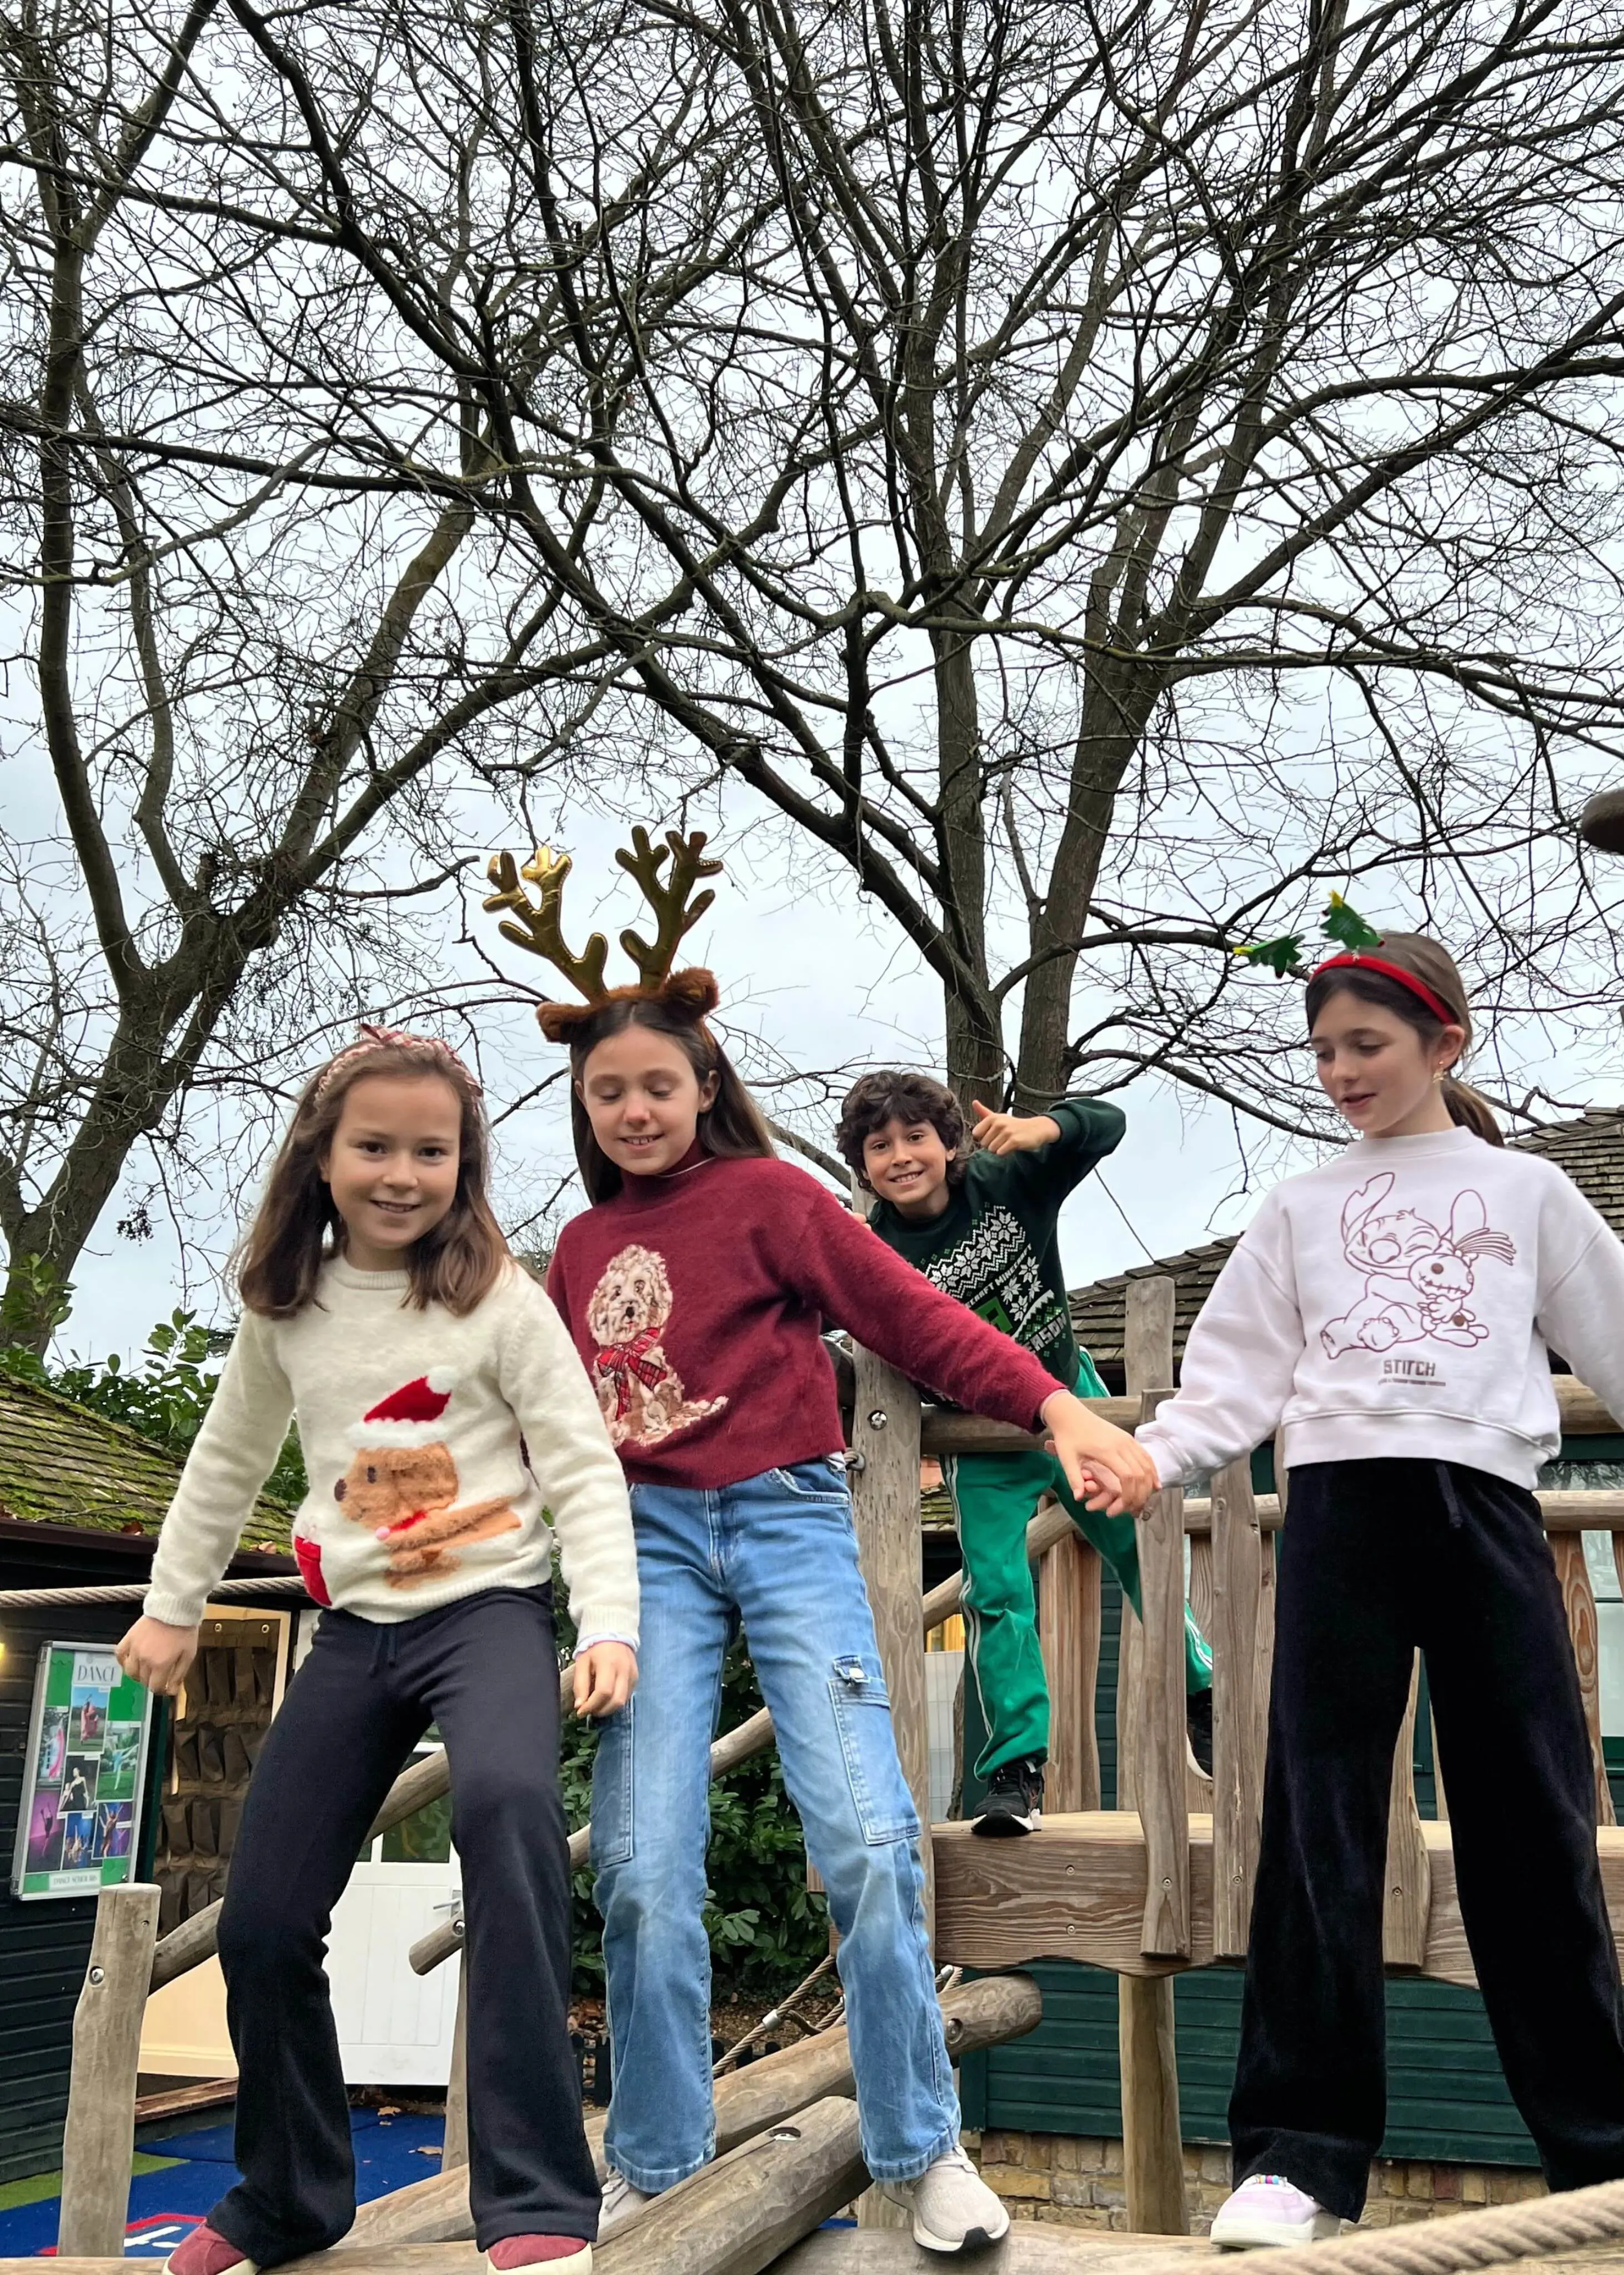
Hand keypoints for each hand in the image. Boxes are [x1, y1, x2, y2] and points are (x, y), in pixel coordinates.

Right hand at [116, 1615, 198, 1697]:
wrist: (174, 1608)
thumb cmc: (183, 1630)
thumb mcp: (188, 1655)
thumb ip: (178, 1675)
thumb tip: (171, 1691)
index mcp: (161, 1664)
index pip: (155, 1687)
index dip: (162, 1689)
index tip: (166, 1685)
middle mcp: (144, 1659)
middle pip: (143, 1680)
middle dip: (152, 1680)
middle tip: (160, 1674)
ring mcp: (134, 1649)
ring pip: (130, 1671)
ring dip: (138, 1674)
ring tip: (147, 1669)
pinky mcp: (128, 1638)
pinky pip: (119, 1655)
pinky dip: (123, 1661)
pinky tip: (131, 1661)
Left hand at [572, 1641, 637, 1716]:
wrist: (613, 1633)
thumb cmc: (594, 1649)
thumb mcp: (581, 1663)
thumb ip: (580, 1685)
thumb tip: (580, 1706)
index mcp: (609, 1664)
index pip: (604, 1692)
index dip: (592, 1705)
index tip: (581, 1711)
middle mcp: (624, 1670)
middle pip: (616, 1701)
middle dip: (601, 1710)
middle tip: (589, 1710)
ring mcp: (632, 1675)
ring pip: (623, 1701)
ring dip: (608, 1708)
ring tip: (596, 1705)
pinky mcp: (635, 1678)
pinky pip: (626, 1696)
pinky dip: (615, 1702)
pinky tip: (606, 1698)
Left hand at [971, 1102, 1060, 1156]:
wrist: (1035, 1129)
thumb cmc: (1014, 1125)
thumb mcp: (998, 1117)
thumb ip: (984, 1112)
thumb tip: (974, 1102)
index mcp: (992, 1117)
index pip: (976, 1134)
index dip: (983, 1137)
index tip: (993, 1134)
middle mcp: (999, 1123)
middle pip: (983, 1143)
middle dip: (992, 1144)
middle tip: (1002, 1139)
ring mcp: (1007, 1132)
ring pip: (992, 1149)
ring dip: (999, 1149)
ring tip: (1007, 1143)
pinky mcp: (1014, 1141)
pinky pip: (1000, 1153)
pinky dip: (1005, 1153)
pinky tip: (1012, 1147)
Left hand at [1039, 1390, 1157, 1516]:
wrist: (1071, 1414)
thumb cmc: (1067, 1436)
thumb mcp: (1066, 1458)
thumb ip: (1074, 1478)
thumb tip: (1078, 1497)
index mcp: (1107, 1450)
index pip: (1127, 1477)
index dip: (1127, 1496)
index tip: (1117, 1509)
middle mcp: (1122, 1444)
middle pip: (1141, 1474)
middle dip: (1139, 1496)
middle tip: (1131, 1511)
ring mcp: (1128, 1440)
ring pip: (1147, 1465)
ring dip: (1148, 1486)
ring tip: (1141, 1502)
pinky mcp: (1129, 1439)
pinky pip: (1146, 1457)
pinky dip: (1152, 1472)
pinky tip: (1154, 1485)